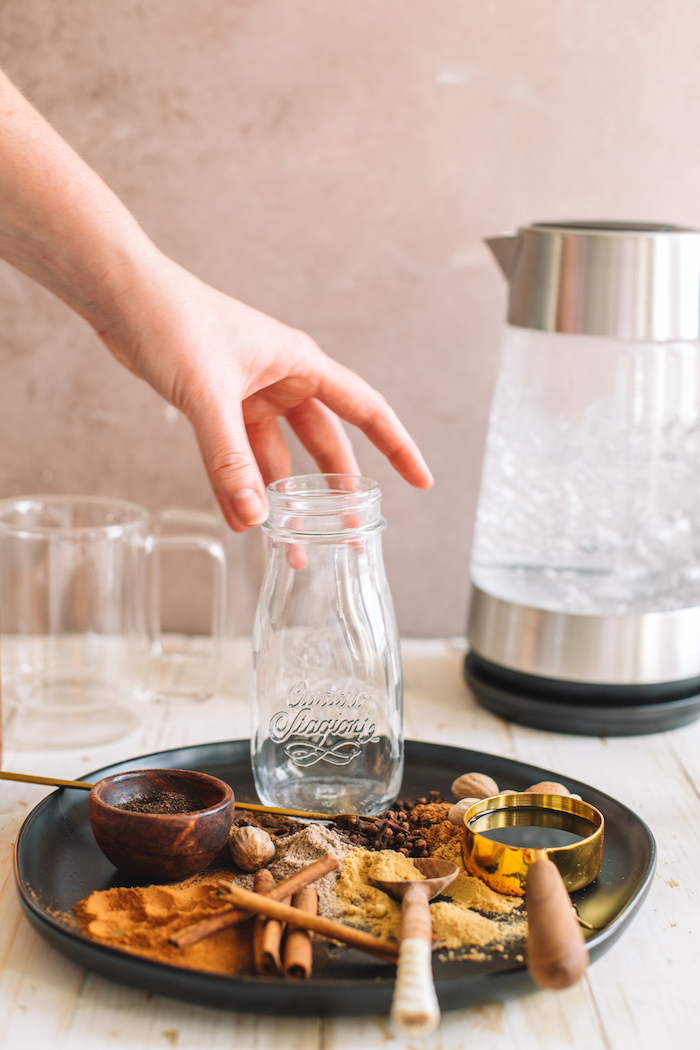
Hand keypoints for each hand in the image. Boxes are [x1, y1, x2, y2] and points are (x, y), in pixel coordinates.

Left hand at [98, 253, 432, 530]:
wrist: (122, 296)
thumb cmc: (172, 320)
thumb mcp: (208, 394)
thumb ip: (229, 458)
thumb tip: (253, 519)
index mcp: (300, 364)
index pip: (367, 410)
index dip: (397, 447)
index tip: (422, 481)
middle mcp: (282, 380)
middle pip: (325, 444)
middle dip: (335, 491)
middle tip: (347, 534)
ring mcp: (251, 395)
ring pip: (280, 458)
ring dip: (285, 498)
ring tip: (293, 546)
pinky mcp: (220, 406)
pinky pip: (240, 457)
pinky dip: (242, 488)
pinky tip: (243, 521)